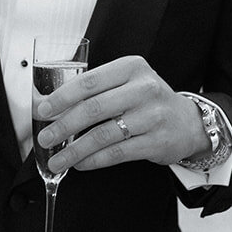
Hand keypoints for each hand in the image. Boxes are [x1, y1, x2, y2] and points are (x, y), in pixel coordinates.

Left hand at [34, 56, 207, 173]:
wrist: (188, 122)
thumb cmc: (147, 100)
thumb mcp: (127, 82)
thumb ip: (95, 90)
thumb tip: (51, 107)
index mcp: (131, 68)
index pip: (89, 81)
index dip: (62, 97)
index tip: (43, 110)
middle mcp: (144, 89)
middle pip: (93, 108)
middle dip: (63, 125)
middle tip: (45, 138)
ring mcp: (152, 116)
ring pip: (104, 134)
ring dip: (75, 150)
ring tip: (58, 160)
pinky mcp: (157, 141)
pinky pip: (118, 153)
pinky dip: (94, 160)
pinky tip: (80, 164)